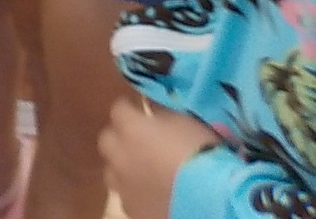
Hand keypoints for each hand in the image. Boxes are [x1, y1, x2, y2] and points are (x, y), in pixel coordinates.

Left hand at [99, 98, 218, 218]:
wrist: (207, 196)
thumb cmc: (200, 153)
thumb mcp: (186, 121)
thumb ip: (162, 114)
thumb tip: (153, 109)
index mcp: (132, 127)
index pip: (118, 108)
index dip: (129, 108)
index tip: (138, 109)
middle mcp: (119, 154)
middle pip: (107, 139)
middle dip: (120, 137)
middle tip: (138, 140)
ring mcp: (122, 184)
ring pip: (112, 171)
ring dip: (123, 166)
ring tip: (143, 169)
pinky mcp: (130, 208)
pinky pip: (126, 196)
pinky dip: (135, 191)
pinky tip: (150, 192)